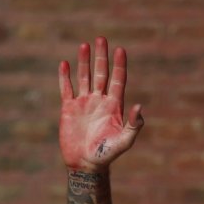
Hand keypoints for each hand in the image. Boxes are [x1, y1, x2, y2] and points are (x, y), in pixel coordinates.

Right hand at [58, 36, 143, 172]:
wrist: (85, 165)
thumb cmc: (107, 155)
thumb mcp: (124, 141)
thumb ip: (133, 125)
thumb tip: (139, 106)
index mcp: (114, 105)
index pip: (118, 80)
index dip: (119, 65)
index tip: (120, 49)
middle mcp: (99, 100)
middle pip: (101, 73)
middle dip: (101, 57)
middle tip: (101, 38)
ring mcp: (84, 103)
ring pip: (84, 77)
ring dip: (84, 62)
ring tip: (84, 44)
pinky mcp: (69, 109)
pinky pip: (66, 89)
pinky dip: (65, 77)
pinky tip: (65, 64)